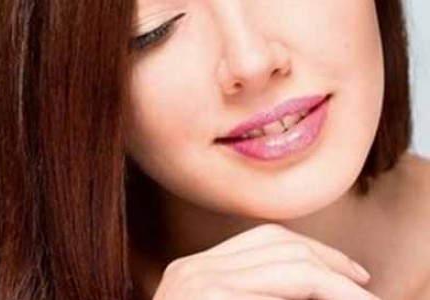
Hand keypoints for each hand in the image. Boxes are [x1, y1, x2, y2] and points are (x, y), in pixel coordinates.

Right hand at [152, 224, 378, 299]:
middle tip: (365, 291)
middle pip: (280, 244)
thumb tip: (315, 290)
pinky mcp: (214, 297)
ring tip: (363, 299)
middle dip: (332, 265)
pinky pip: (286, 290)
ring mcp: (200, 283)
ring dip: (336, 284)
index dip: (314, 251)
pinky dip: (321, 294)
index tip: (350, 274)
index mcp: (190, 272)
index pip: (263, 239)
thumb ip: (253, 297)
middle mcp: (192, 270)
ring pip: (291, 264)